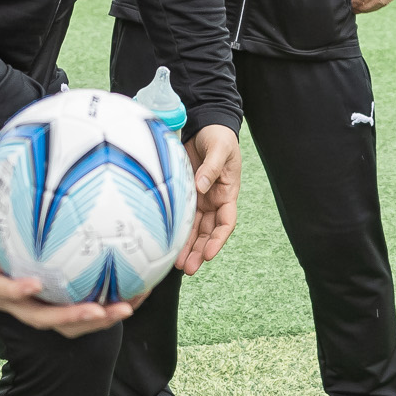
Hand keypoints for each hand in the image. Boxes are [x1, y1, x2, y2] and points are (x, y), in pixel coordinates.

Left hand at [0, 157, 129, 336]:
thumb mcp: (25, 188)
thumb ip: (58, 178)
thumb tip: (91, 148)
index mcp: (42, 275)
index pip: (83, 294)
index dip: (111, 296)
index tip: (143, 285)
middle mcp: (25, 291)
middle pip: (70, 318)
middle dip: (102, 317)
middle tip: (131, 306)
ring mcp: (2, 292)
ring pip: (41, 317)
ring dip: (72, 317)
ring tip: (98, 311)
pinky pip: (2, 291)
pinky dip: (21, 291)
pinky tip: (38, 285)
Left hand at [175, 125, 241, 274]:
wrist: (205, 126)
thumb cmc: (218, 138)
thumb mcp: (219, 149)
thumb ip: (211, 168)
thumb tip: (202, 186)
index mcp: (227, 192)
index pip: (226, 222)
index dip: (218, 239)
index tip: (208, 254)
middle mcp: (214, 200)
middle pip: (209, 232)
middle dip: (200, 251)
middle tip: (188, 268)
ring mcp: (200, 200)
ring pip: (195, 230)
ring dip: (188, 248)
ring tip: (177, 266)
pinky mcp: (186, 196)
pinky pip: (182, 218)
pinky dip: (177, 232)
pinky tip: (168, 245)